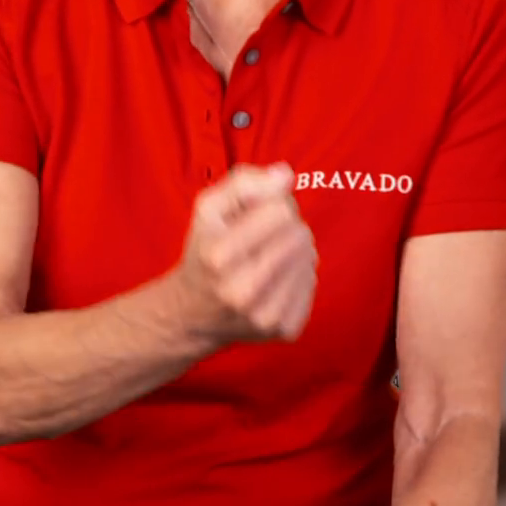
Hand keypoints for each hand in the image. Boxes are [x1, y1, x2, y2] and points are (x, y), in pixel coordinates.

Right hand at [172, 162, 317, 344]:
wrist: (193, 313)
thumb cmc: (205, 251)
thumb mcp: (208, 208)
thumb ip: (244, 182)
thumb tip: (285, 175)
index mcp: (218, 256)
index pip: (280, 211)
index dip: (274, 204)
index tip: (259, 213)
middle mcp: (241, 291)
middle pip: (298, 235)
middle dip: (288, 226)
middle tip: (267, 235)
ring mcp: (264, 315)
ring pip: (309, 259)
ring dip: (295, 250)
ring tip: (271, 255)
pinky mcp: (283, 330)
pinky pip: (312, 284)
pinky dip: (299, 275)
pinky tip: (277, 278)